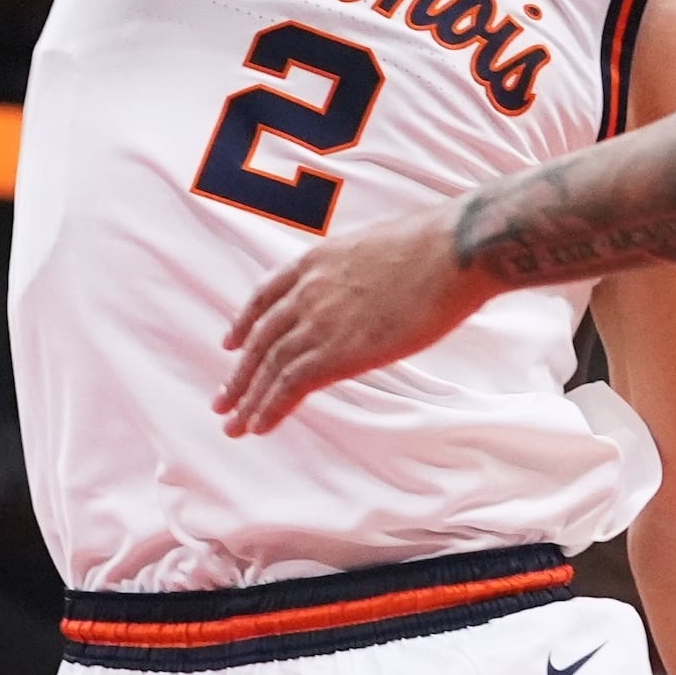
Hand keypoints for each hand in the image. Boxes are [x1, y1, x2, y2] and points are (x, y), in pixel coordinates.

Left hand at [217, 210, 486, 433]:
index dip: (245, 323)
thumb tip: (374, 286)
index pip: (265, 295)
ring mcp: (319, 320)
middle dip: (240, 373)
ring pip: (269, 366)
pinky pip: (290, 385)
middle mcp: (308, 290)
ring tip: (234, 425)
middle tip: (223, 400)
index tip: (231, 343)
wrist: (452, 251)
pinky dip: (271, 408)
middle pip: (261, 338)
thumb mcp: (378, 247)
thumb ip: (360, 271)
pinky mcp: (336, 351)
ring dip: (248, 400)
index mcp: (317, 261)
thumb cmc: (435, 247)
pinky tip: (260, 426)